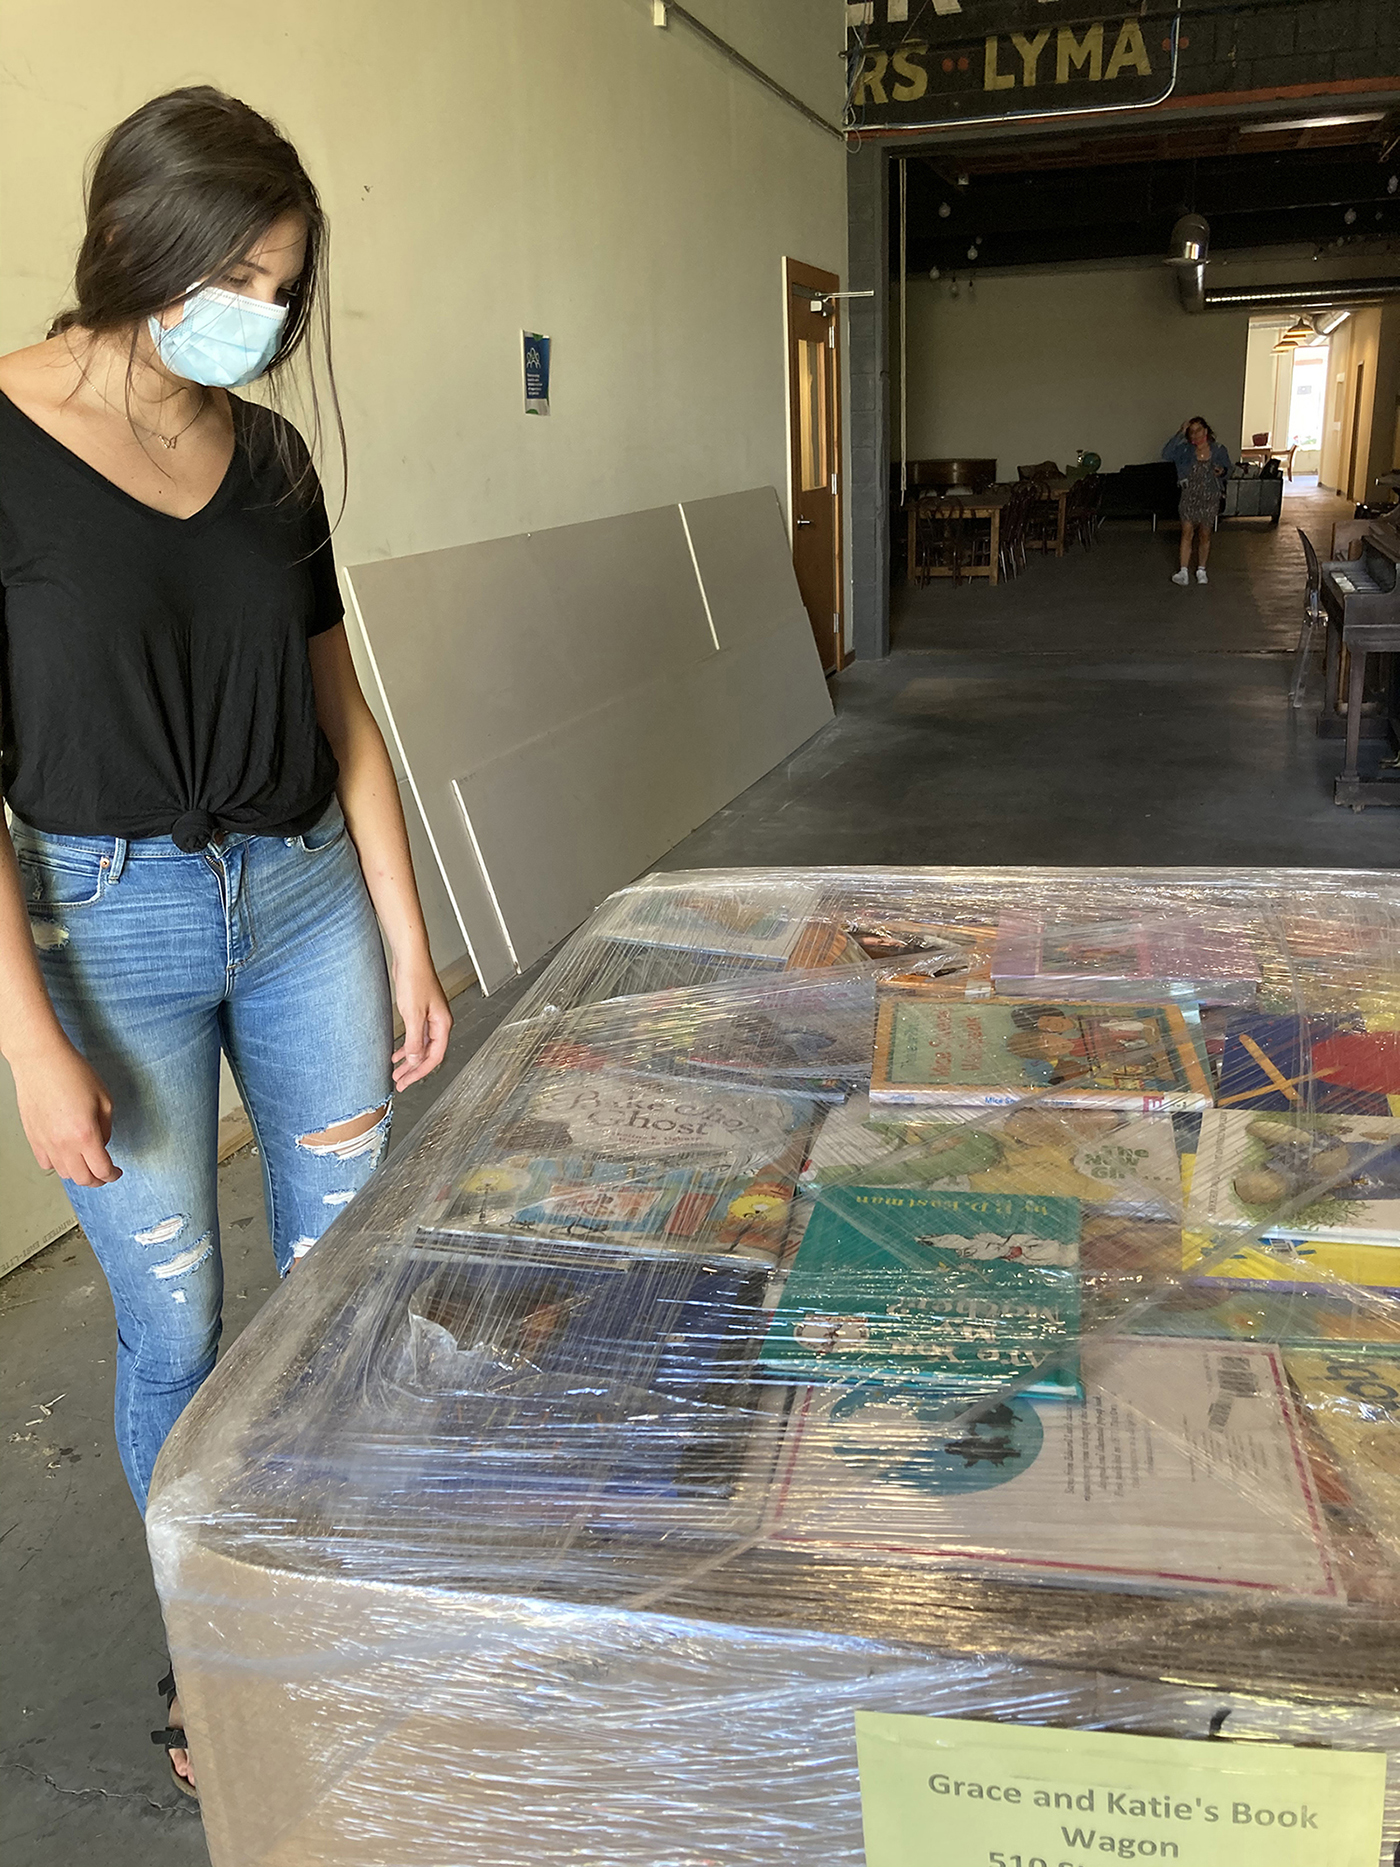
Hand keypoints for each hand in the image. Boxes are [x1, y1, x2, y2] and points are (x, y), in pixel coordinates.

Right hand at [12, 1039, 120, 1186]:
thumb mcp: (104, 1099)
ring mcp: (45, 1142)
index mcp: (85, 1134)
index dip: (113, 1175)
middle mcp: (63, 1144)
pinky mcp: (33, 1137)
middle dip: (98, 1180)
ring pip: (64, 1174)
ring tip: (87, 1164)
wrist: (40, 1060)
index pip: (102, 1170)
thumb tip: (102, 1144)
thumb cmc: (72, 1073)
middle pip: (83, 1179)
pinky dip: (58, 1164)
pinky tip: (66, 1155)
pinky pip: (46, 1162)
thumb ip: (106, 1128)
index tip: (117, 1172)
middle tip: (105, 1173)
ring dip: (79, 1173)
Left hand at [390, 950, 452, 1091]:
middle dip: (414, 1069)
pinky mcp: (420, 1011)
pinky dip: (407, 1046)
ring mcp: (430, 1017)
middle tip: (401, 1082)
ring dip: (409, 1059)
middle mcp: (439, 1022)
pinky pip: (416, 1036)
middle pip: (428, 1053)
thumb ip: (415, 1040)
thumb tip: (416, 1060)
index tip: (407, 1082)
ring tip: (397, 1071)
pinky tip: (398, 1052)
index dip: (420, 1072)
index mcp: (442, 1024)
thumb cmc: (415, 979)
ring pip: (421, 1046)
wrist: (410, 958)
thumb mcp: (413, 1014)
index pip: (434, 1056)